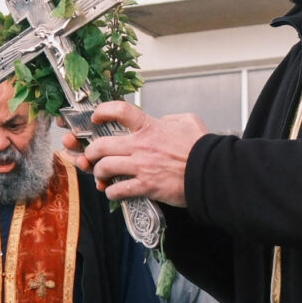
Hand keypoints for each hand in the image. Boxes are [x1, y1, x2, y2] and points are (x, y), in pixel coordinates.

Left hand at [73, 102, 203, 207]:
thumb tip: (161, 121)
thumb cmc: (201, 148)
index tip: (96, 118)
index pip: (119, 111)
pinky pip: (119, 190)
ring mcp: (142, 167)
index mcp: (150, 127)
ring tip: (101, 175)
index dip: (103, 112)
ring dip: (98, 172)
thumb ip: (170, 119)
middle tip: (91, 155)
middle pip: (101, 145)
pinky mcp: (146, 186)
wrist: (211, 173)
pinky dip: (111, 192)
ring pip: (105, 167)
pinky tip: (112, 191)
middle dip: (90, 152)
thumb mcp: (188, 121)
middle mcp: (141, 145)